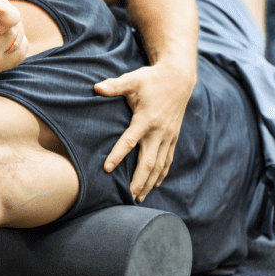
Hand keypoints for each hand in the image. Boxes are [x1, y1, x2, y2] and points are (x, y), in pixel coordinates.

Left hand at [94, 62, 194, 202]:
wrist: (179, 78)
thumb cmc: (151, 79)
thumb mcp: (132, 79)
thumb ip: (114, 86)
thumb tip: (95, 87)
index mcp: (146, 119)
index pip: (130, 141)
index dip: (118, 155)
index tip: (106, 169)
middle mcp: (159, 131)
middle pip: (149, 162)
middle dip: (139, 181)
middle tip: (129, 196)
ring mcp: (168, 136)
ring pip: (160, 165)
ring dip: (150, 182)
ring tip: (139, 197)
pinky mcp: (173, 137)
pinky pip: (168, 160)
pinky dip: (162, 174)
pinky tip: (155, 185)